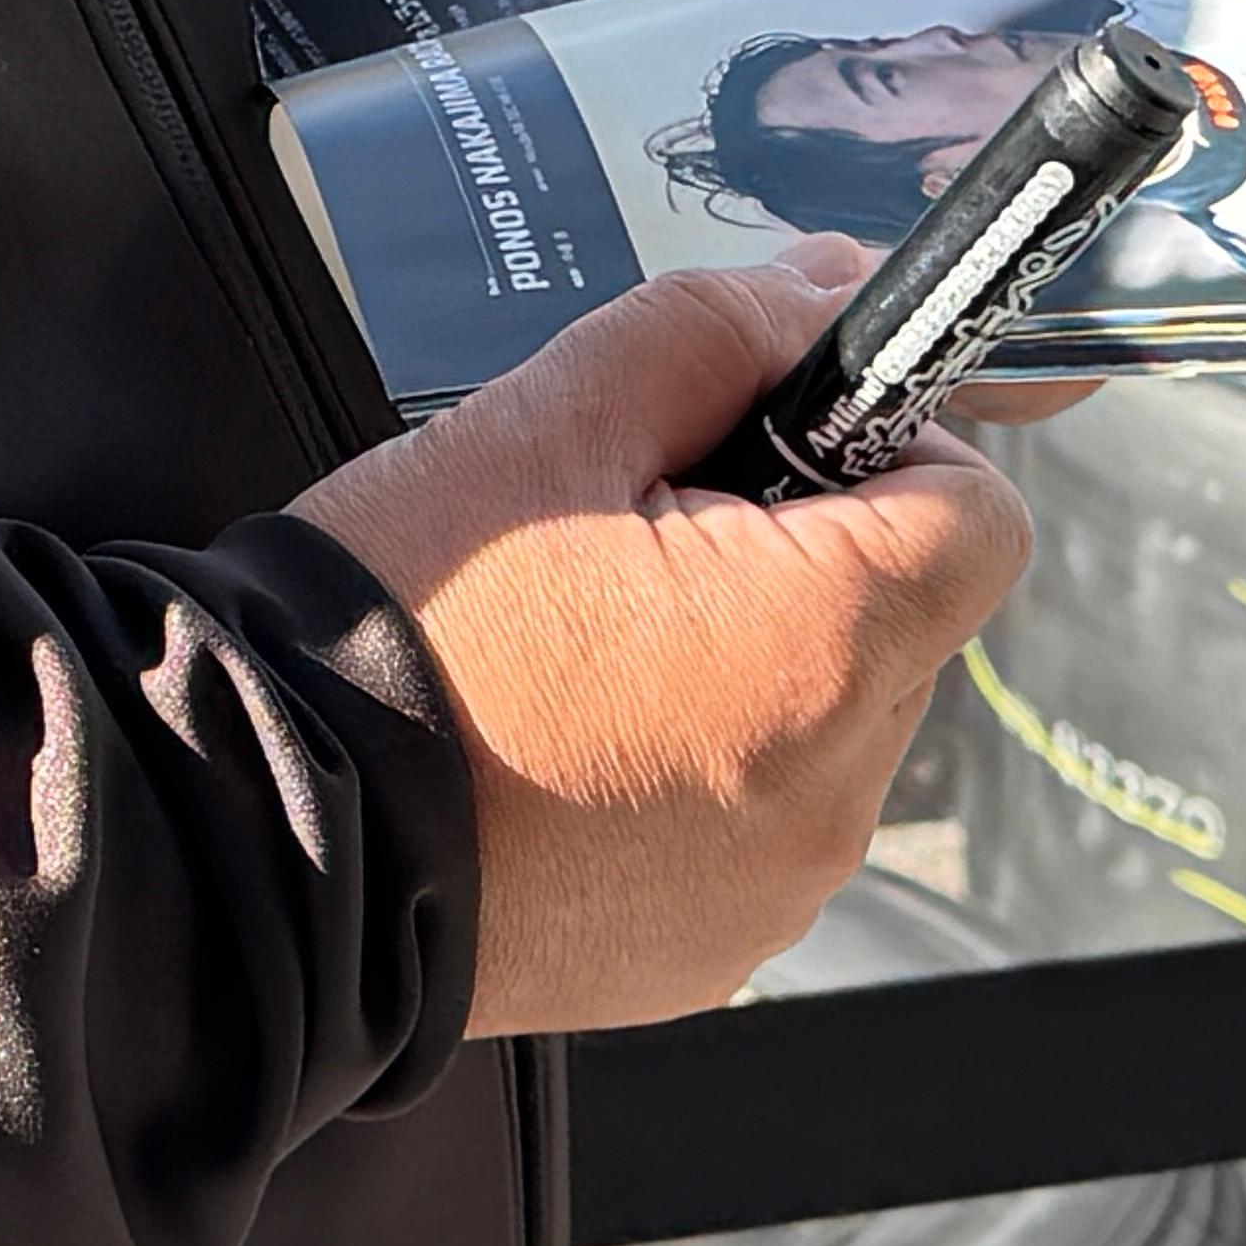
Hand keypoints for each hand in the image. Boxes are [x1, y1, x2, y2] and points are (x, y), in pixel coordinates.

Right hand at [294, 251, 1036, 1038]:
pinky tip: (564, 750)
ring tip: (578, 657)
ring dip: (745, 674)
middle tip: (632, 544)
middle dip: (799, 561)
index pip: (981, 517)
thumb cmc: (404, 623)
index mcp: (827, 642)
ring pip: (824, 729)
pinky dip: (690, 780)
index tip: (775, 444)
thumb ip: (726, 327)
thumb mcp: (555, 412)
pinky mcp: (710, 954)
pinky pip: (753, 830)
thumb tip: (837, 291)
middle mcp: (833, 787)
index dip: (895, 452)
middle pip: (899, 624)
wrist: (264, 832)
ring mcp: (775, 888)